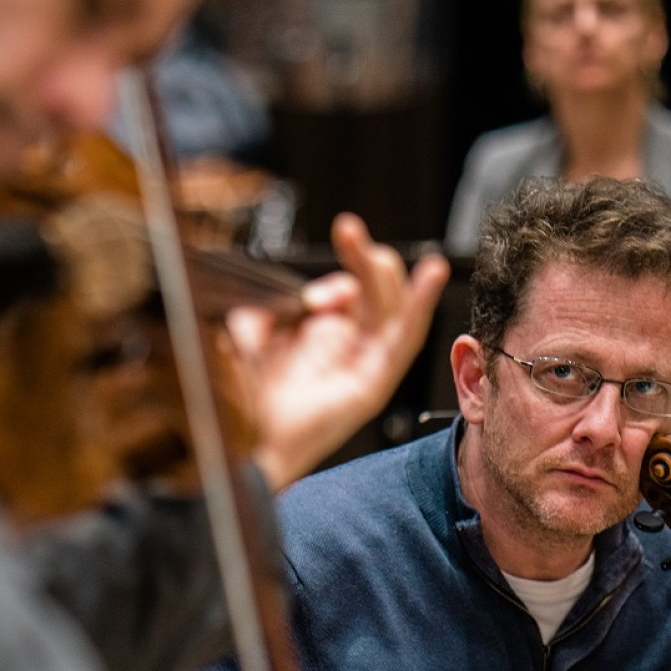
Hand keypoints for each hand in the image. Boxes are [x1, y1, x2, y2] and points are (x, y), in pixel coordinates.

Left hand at [229, 213, 449, 487]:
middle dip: (365, 257)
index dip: (343, 264)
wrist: (241, 441)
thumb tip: (317, 293)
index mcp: (323, 335)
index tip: (324, 253)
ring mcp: (362, 367)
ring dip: (387, 275)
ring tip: (376, 249)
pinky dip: (418, 308)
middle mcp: (347, 349)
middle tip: (348, 229)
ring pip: (391, 311)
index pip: (350, 287)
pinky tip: (429, 278)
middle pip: (374, 293)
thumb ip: (278, 303)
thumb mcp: (254, 329)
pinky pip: (402, 343)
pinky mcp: (372, 387)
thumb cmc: (244, 395)